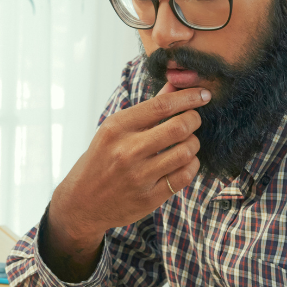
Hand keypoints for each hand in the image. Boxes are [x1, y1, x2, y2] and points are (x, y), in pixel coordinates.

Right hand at [42, 85, 209, 279]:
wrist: (82, 202)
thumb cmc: (100, 160)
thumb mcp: (114, 130)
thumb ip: (147, 109)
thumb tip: (175, 84)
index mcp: (117, 128)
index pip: (162, 105)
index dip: (188, 97)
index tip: (204, 94)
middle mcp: (127, 151)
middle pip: (179, 127)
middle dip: (194, 120)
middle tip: (194, 120)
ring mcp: (138, 176)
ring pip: (186, 152)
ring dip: (194, 144)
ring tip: (188, 142)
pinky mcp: (149, 197)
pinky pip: (184, 176)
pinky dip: (192, 165)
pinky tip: (186, 162)